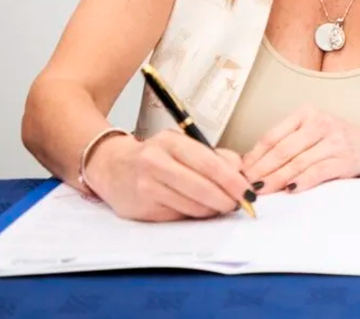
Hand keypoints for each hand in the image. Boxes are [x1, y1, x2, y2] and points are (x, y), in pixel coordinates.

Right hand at [84, 131, 251, 221]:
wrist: (111, 167)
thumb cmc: (155, 156)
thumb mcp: (184, 146)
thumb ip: (215, 157)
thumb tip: (242, 173)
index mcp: (171, 142)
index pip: (209, 164)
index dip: (232, 181)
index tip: (248, 191)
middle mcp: (155, 162)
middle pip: (202, 187)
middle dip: (226, 199)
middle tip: (238, 204)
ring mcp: (146, 187)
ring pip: (192, 206)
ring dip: (211, 209)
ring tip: (218, 206)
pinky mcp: (141, 209)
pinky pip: (178, 216)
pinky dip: (193, 215)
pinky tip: (195, 209)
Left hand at [242, 106, 359, 193]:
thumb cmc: (341, 142)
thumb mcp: (314, 133)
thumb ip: (288, 144)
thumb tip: (252, 164)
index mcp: (308, 114)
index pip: (273, 136)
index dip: (254, 156)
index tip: (241, 172)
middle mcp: (320, 124)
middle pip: (282, 150)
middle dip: (261, 171)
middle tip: (246, 186)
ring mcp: (334, 141)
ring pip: (297, 163)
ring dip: (276, 180)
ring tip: (261, 192)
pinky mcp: (345, 159)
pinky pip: (318, 171)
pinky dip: (302, 182)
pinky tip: (290, 190)